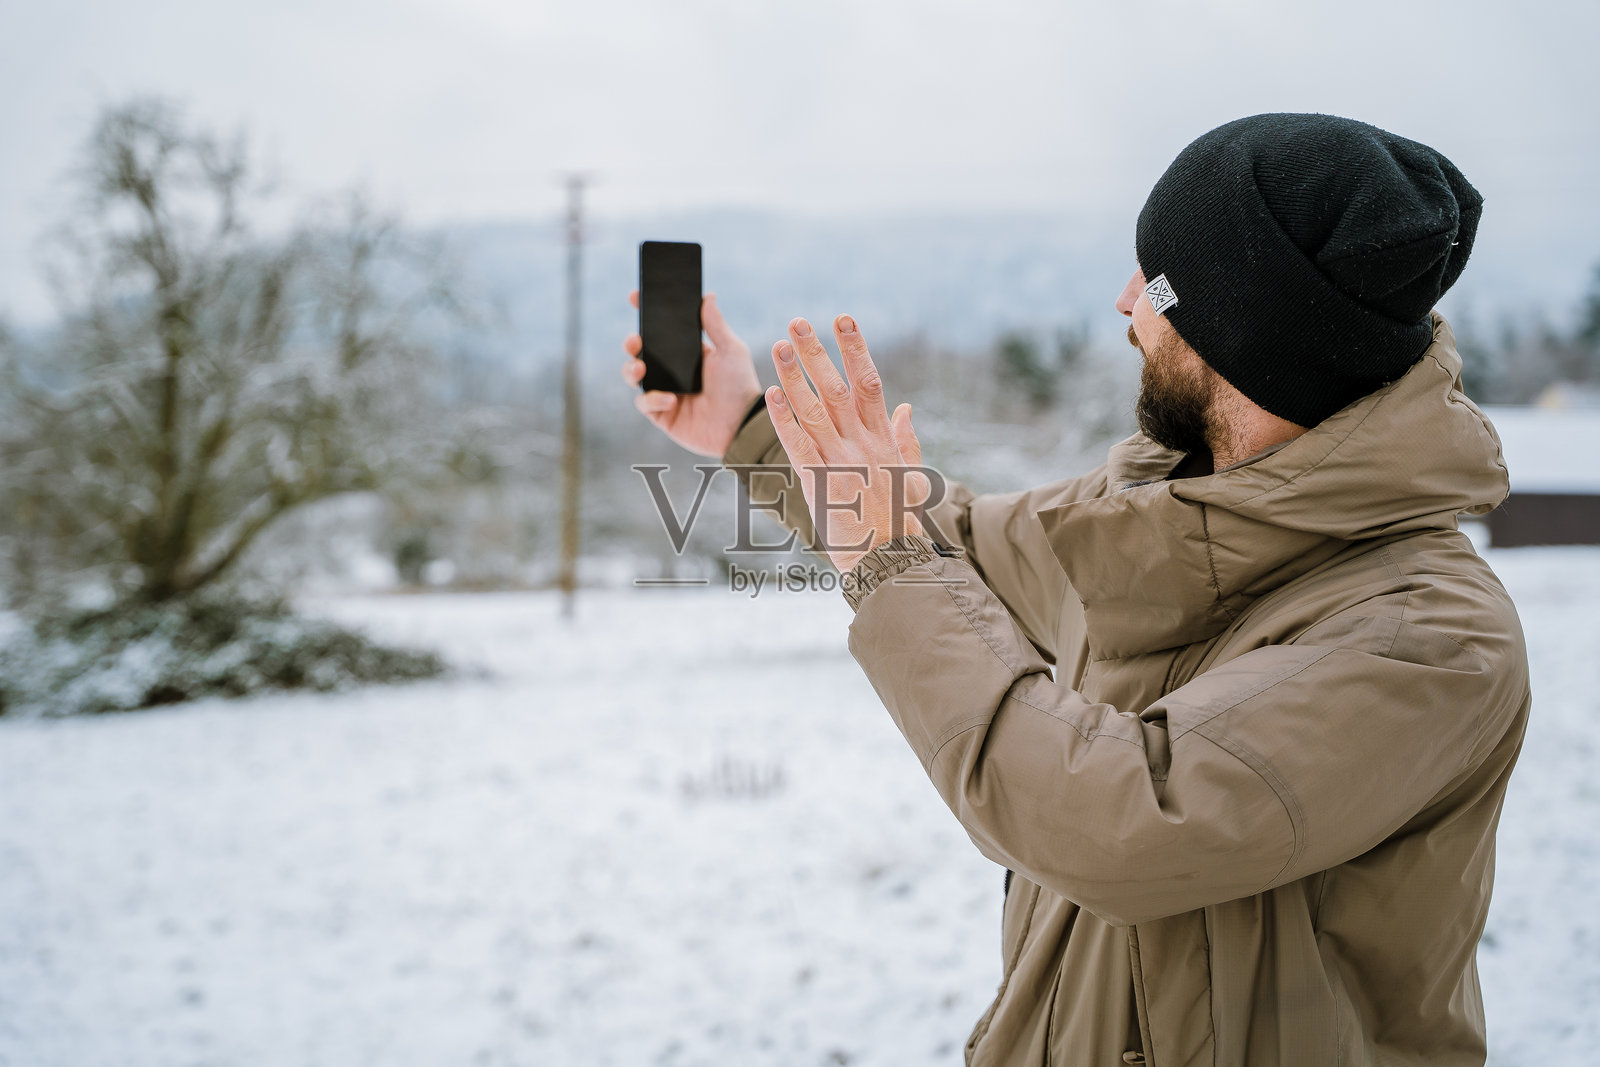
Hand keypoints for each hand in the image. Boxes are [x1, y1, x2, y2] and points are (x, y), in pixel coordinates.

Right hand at [621, 291, 761, 457]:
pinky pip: (645, 404)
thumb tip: (707, 296)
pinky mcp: (662, 416)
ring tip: (640, 368)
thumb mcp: (731, 351)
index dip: (646, 315)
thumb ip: (715, 325)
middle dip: (632, 343)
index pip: (662, 331)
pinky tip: (670, 399)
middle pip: (641, 352)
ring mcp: (666, 392)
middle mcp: (673, 372)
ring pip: (635, 376)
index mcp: (687, 353)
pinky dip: (652, 399)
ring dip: (631, 369)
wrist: (742, 426)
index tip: (635, 298)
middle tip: (635, 341)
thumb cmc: (740, 387)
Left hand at [765, 314, 927, 572]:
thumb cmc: (901, 521)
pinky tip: (771, 394)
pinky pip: (800, 445)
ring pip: (814, 409)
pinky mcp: (821, 484)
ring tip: (779, 345)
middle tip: (798, 321)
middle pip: (838, 387)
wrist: (891, 560)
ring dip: (794, 375)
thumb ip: (907, 440)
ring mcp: (841, 462)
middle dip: (817, 351)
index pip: (869, 383)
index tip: (843, 318)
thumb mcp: (913, 477)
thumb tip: (905, 406)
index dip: (855, 348)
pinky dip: (785, 418)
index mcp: (883, 440)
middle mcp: (862, 444)